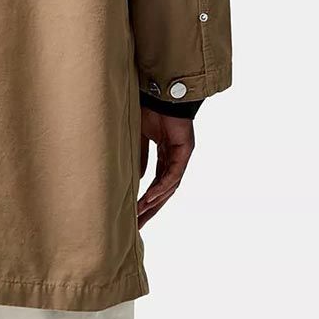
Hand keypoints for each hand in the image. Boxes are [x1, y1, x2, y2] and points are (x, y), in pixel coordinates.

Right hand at [136, 106, 195, 227]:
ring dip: (154, 201)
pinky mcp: (185, 150)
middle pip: (164, 190)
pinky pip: (173, 174)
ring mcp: (181, 155)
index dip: (146, 200)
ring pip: (169, 186)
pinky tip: (150, 197)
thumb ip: (139, 157)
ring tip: (140, 214)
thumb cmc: (149, 109)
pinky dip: (162, 187)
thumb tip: (138, 179)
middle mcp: (174, 158)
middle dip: (150, 209)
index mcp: (164, 155)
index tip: (134, 215)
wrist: (159, 91)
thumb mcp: (138, 138)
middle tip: (137, 226)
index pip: (156, 183)